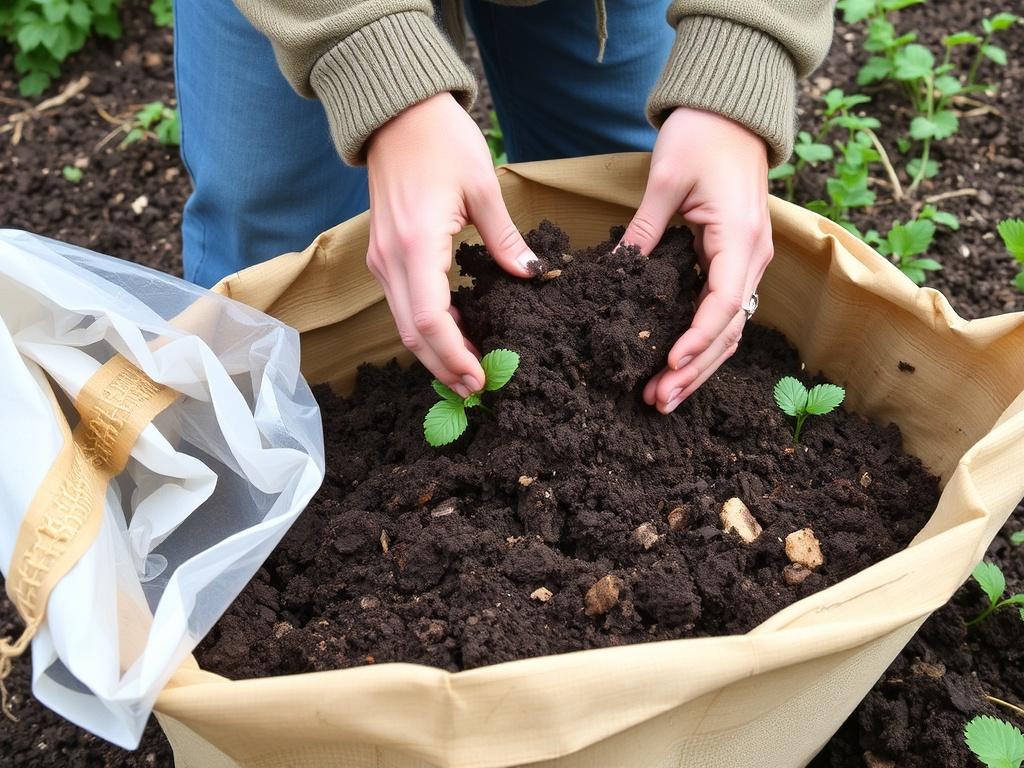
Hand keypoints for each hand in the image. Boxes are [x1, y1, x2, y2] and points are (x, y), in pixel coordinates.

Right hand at [366, 93, 538, 397]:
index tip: (481, 379)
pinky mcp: (383, 256)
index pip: (429, 320)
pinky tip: (455, 338)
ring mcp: (381, 260)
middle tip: (481, 389)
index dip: (454, 356)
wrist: (395, 113)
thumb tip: (531, 274)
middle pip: (413, 334)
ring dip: (435, 353)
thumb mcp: (482, 187)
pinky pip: (403, 306)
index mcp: (416, 245)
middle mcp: (390, 260)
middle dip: (445, 367)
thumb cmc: (440, 140)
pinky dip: (427, 330)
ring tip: (472, 371)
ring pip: (404, 324)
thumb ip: (505, 239)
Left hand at [620, 107, 771, 413]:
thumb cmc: (701, 134)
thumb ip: (644, 229)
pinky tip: (678, 365)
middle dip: (694, 369)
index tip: (668, 364)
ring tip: (664, 396)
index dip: (696, 340)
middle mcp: (753, 256)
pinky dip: (702, 342)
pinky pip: (723, 311)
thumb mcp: (666, 178)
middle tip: (656, 400)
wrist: (732, 110)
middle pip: (727, 329)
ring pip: (728, 328)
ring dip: (699, 365)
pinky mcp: (735, 260)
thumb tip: (616, 271)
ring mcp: (748, 260)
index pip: (721, 304)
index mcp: (740, 238)